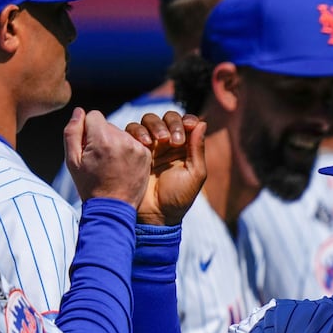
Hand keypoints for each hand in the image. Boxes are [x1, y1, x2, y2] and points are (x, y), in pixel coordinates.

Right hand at [64, 107, 150, 206]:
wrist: (112, 208)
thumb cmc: (89, 185)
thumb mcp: (72, 160)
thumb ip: (72, 131)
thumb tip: (80, 111)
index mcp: (103, 139)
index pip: (94, 115)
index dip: (87, 130)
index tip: (88, 146)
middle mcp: (123, 140)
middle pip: (108, 125)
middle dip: (101, 136)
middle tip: (99, 159)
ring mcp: (137, 148)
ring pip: (121, 133)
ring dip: (115, 144)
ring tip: (111, 164)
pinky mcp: (146, 155)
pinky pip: (133, 143)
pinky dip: (127, 151)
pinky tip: (122, 166)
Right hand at [125, 110, 207, 225]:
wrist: (155, 215)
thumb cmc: (178, 198)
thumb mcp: (195, 175)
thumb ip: (197, 149)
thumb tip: (201, 122)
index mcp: (184, 148)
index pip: (185, 123)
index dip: (187, 120)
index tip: (189, 125)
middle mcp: (166, 143)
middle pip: (166, 118)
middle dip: (171, 123)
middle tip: (174, 140)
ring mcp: (148, 145)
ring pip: (148, 120)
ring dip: (155, 125)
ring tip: (159, 141)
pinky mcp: (132, 149)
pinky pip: (131, 130)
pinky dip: (138, 131)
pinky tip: (144, 143)